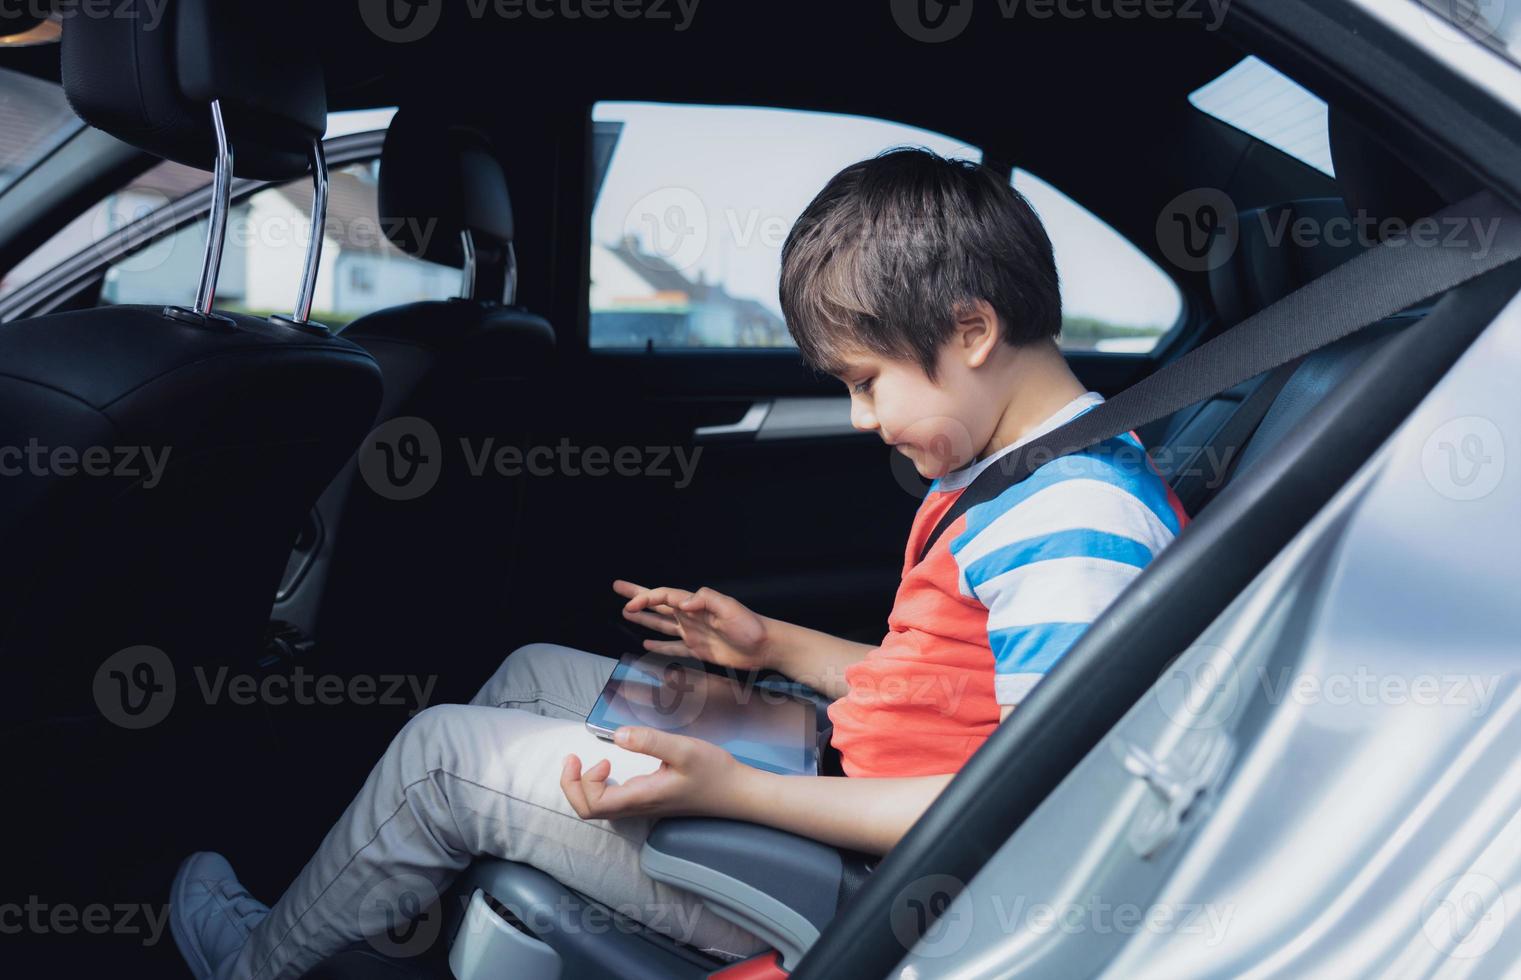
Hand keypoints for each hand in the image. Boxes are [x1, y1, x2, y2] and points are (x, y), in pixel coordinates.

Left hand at [560, 727, 749, 820]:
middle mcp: (639, 807)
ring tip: (595, 762)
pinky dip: (601, 787)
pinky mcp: (651, 802)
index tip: (592, 758)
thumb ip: (650, 741)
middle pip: (589, 811)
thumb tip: (617, 736)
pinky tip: (613, 769)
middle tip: (575, 759)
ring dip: (586, 787)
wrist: (738, 793)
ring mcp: (644, 807)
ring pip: (601, 809)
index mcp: (641, 797)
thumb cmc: (714, 772)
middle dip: (573, 786)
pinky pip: (614, 803)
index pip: (592, 805)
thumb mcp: (684, 749)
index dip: (579, 783)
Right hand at [613, 580, 770, 671]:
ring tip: (626, 612)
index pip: (664, 597)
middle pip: (658, 604)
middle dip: (638, 596)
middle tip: (618, 588)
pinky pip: (673, 646)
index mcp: (696, 604)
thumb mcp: (730, 609)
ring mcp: (693, 633)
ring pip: (661, 623)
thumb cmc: (751, 626)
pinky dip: (659, 644)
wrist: (765, 646)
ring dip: (644, 618)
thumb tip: (683, 602)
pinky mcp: (698, 649)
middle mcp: (691, 616)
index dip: (645, 598)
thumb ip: (706, 601)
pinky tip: (647, 641)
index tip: (630, 604)